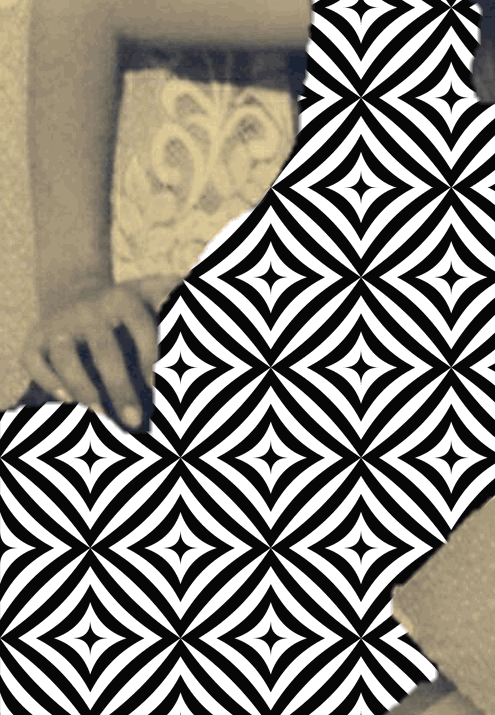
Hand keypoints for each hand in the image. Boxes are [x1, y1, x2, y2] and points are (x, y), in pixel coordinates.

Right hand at [21, 275, 181, 428]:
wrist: (77, 293)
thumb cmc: (135, 311)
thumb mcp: (161, 295)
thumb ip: (190, 307)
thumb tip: (240, 322)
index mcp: (135, 296)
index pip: (148, 327)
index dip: (159, 355)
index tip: (170, 385)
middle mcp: (97, 307)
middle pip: (109, 349)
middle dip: (123, 386)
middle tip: (138, 422)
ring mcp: (65, 322)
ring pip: (69, 355)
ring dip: (86, 388)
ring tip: (103, 417)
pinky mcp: (35, 339)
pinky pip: (38, 361)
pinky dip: (51, 381)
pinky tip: (68, 402)